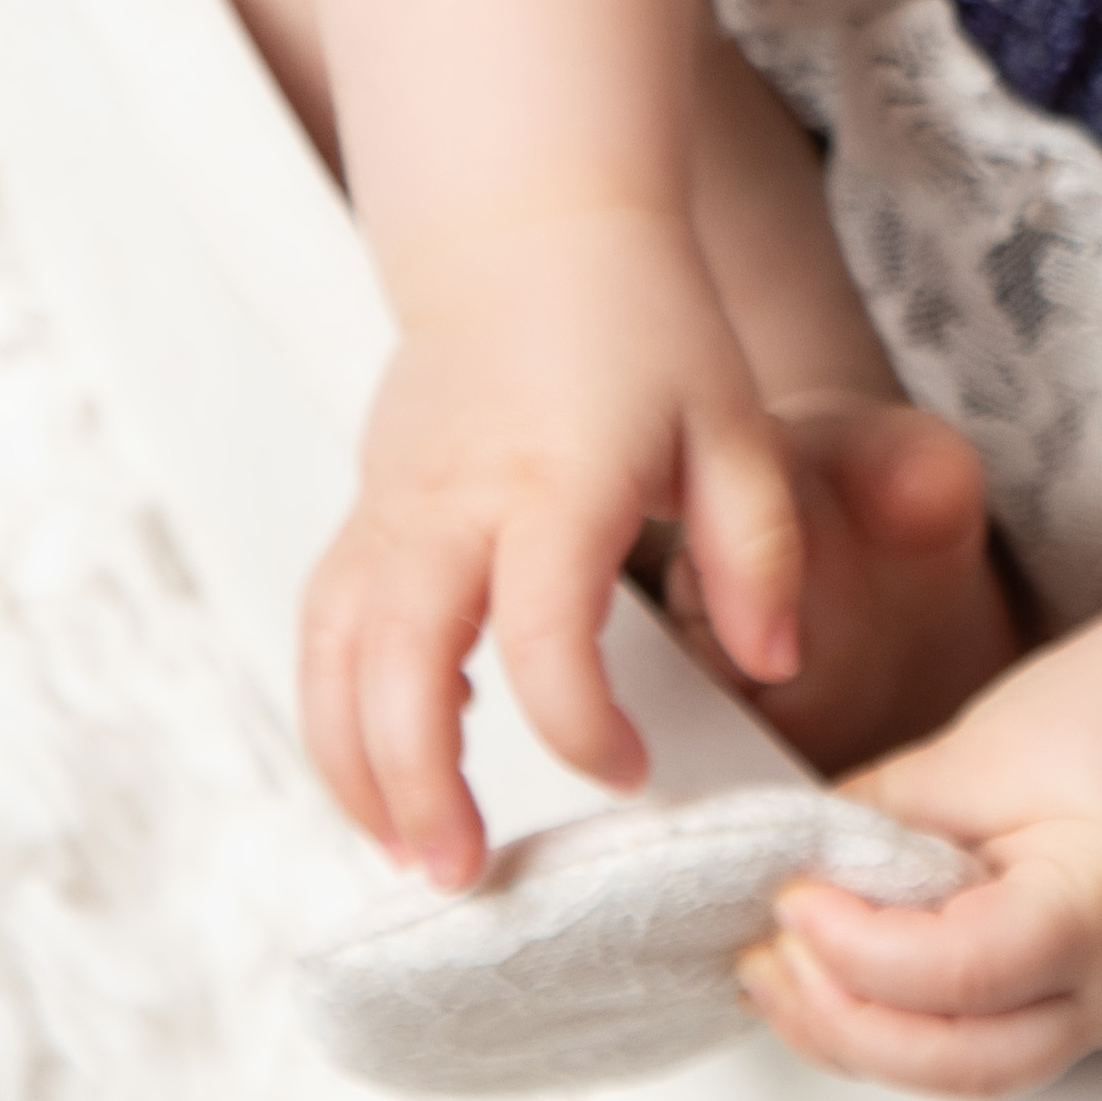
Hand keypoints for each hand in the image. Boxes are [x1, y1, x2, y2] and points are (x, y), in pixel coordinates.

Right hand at [296, 203, 803, 888]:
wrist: (526, 226)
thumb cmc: (642, 323)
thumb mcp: (734, 422)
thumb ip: (758, 547)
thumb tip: (777, 662)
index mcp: (557, 479)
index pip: (543, 633)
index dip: (579, 726)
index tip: (633, 773)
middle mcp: (453, 498)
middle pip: (399, 661)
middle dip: (416, 782)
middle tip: (461, 874)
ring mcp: (391, 503)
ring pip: (333, 654)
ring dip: (353, 764)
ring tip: (407, 852)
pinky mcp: (364, 507)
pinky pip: (324, 624)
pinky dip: (336, 708)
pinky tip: (385, 766)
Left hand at [744, 622, 1101, 1096]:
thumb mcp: (984, 747)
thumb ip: (882, 818)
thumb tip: (791, 865)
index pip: (962, 972)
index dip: (855, 947)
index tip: (790, 895)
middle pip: (956, 1064)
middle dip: (838, 1020)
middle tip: (765, 950)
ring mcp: (1095, 1017)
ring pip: (955, 1078)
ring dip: (852, 1039)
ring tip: (775, 974)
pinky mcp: (1067, 1014)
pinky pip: (965, 1051)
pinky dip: (887, 1030)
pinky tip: (826, 986)